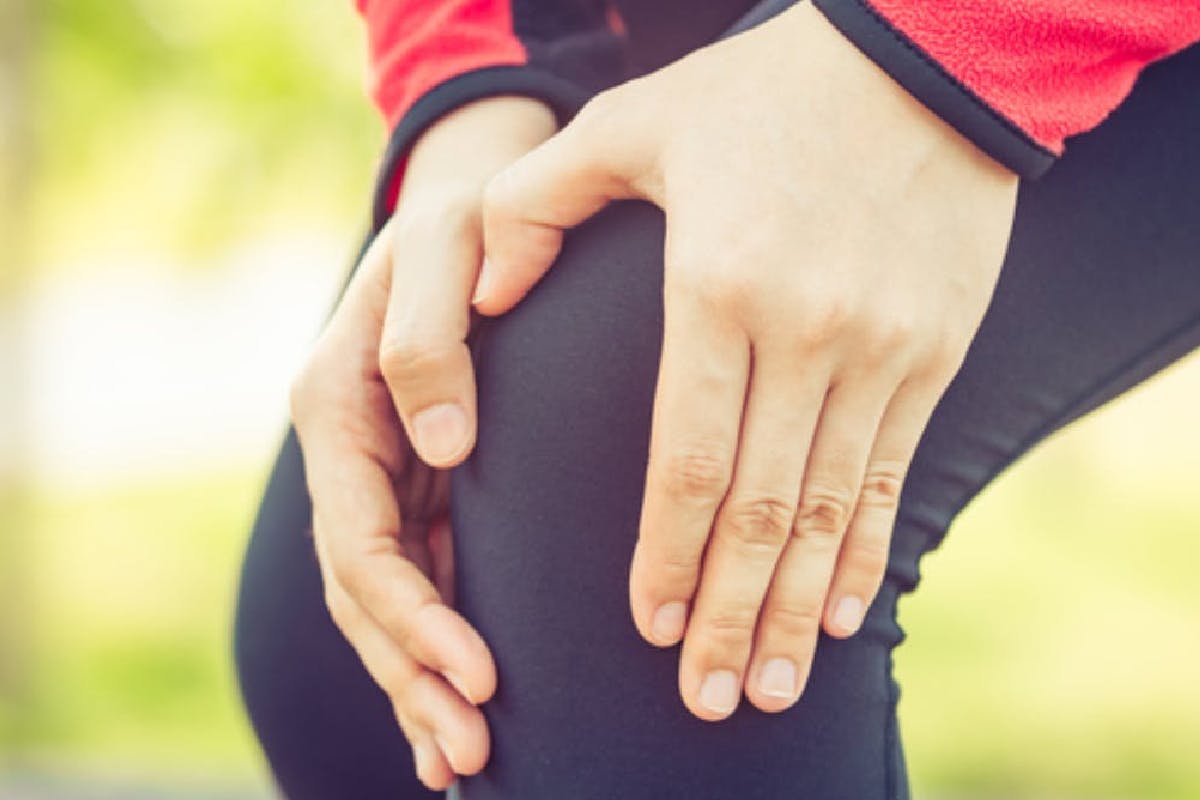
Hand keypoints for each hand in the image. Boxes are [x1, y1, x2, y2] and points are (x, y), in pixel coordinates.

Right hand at [289, 96, 556, 787]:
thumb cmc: (463, 216)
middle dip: (415, 673)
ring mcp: (381, 473)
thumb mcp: (444, 246)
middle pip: (365, 590)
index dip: (411, 613)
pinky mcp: (419, 483)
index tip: (476, 669)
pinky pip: (417, 576)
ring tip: (467, 757)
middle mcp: (350, 452)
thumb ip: (428, 341)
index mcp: (337, 406)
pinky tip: (460, 705)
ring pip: (386, 598)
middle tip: (474, 749)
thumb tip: (442, 450)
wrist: (475, 202)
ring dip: (421, 680)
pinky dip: (432, 645)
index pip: (360, 538)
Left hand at [476, 4, 1017, 719]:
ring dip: (799, 609)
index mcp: (720, 286)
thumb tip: (481, 295)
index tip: (648, 627)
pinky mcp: (935, 351)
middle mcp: (807, 332)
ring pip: (831, 510)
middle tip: (706, 701)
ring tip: (773, 687)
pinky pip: (896, 473)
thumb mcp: (634, 124)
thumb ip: (537, 206)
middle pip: (758, 508)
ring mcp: (882, 348)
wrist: (925, 60)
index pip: (686, 457)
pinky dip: (870, 552)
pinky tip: (851, 615)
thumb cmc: (762, 92)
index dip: (664, 554)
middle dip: (729, 616)